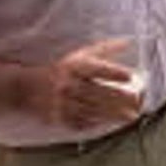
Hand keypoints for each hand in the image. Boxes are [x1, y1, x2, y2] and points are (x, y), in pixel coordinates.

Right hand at [23, 40, 141, 129]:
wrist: (28, 89)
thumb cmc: (62, 69)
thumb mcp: (80, 55)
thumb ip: (105, 49)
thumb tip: (128, 42)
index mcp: (73, 66)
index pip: (95, 69)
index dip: (112, 72)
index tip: (130, 76)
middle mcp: (67, 85)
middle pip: (96, 93)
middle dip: (118, 98)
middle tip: (138, 101)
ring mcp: (62, 104)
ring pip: (92, 110)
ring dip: (113, 115)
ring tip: (132, 116)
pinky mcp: (59, 119)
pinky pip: (82, 122)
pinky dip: (98, 122)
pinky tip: (112, 123)